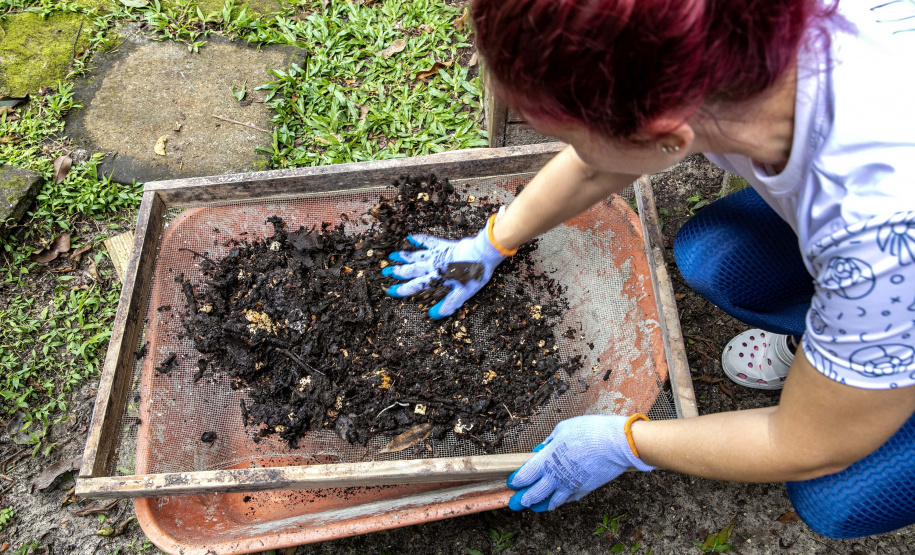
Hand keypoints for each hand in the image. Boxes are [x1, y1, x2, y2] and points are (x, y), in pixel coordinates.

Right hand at [382, 213, 513, 318]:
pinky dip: (419, 239)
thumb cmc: (474, 274)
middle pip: (411, 270)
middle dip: (397, 271)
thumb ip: (447, 304)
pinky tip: (410, 237)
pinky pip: (428, 241)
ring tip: (391, 256)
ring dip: (404, 256)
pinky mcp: (444, 245)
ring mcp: (438, 254)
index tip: (389, 290)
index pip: (415, 286)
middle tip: (384, 271)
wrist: (483, 253)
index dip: (402, 289)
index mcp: (437, 279)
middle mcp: (433, 266)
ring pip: (416, 255)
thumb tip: (431, 315)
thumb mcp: (463, 294)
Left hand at [507, 414, 654, 510]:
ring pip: (552, 501)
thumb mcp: (563, 429)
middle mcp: (557, 476)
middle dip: (523, 499)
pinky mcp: (585, 489)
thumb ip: (549, 442)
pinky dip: (561, 501)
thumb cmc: (589, 431)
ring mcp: (571, 485)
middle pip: (535, 493)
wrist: (617, 444)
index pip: (526, 475)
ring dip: (540, 505)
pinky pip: (569, 499)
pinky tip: (557, 501)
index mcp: (548, 460)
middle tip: (515, 504)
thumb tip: (539, 450)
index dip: (516, 481)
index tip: (511, 483)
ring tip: (534, 507)